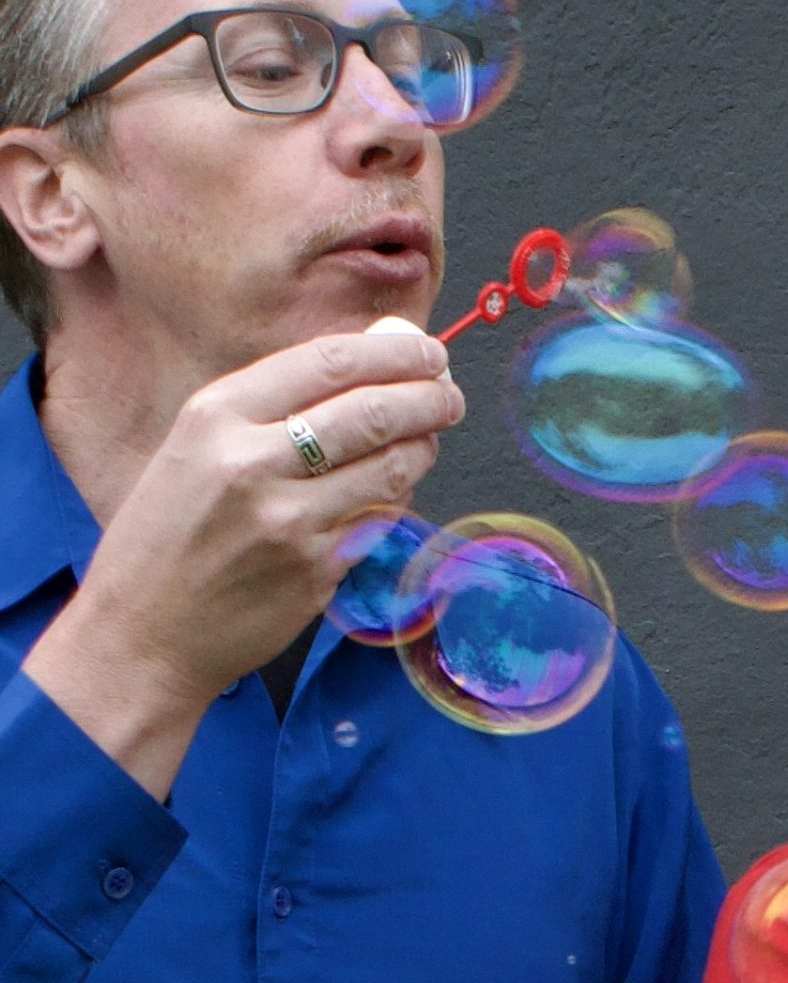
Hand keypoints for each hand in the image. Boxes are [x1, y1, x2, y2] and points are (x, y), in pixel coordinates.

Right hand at [29, 329, 461, 710]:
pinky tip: (392, 490)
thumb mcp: (196, 447)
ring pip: (392, 467)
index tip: (427, 351)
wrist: (143, 631)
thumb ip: (274, 403)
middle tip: (449, 394)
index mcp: (216, 416)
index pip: (329, 362)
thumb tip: (377, 354)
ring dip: (424, 447)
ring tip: (428, 438)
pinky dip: (398, 498)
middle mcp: (252, 462)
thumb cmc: (171, 530)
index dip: (394, 351)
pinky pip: (383, 517)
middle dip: (430, 396)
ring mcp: (289, 520)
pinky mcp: (318, 568)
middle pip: (374, 411)